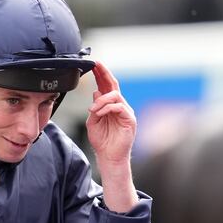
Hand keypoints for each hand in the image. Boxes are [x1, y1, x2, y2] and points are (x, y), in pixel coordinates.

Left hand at [85, 62, 137, 212]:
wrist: (109, 157)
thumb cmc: (102, 141)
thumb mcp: (93, 121)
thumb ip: (95, 108)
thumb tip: (96, 92)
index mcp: (110, 105)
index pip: (106, 86)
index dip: (101, 74)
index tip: (94, 64)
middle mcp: (119, 106)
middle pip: (113, 85)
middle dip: (105, 74)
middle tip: (96, 65)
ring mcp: (126, 112)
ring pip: (115, 95)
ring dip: (101, 100)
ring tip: (93, 110)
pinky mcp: (129, 119)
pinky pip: (119, 107)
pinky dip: (107, 108)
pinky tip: (100, 113)